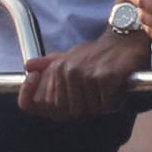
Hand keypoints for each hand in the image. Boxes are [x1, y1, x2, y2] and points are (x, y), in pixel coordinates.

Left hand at [18, 28, 148, 117]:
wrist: (123, 41)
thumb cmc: (96, 53)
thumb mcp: (68, 56)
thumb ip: (48, 64)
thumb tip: (28, 66)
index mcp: (57, 69)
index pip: (45, 104)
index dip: (56, 109)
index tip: (73, 103)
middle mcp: (68, 71)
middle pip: (71, 110)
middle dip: (85, 107)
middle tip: (94, 94)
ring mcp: (85, 74)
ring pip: (91, 108)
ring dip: (101, 103)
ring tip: (105, 89)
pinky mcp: (104, 77)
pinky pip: (106, 103)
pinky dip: (113, 100)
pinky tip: (115, 88)